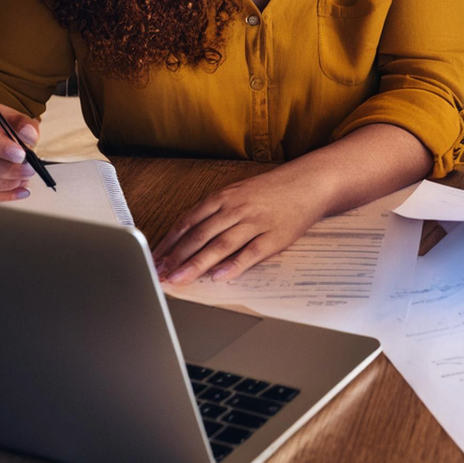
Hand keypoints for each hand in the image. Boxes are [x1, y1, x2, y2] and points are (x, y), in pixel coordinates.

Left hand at [152, 164, 329, 284]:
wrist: (307, 184)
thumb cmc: (270, 191)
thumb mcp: (237, 192)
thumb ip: (213, 212)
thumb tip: (185, 235)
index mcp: (225, 197)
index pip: (189, 221)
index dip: (170, 242)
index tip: (156, 259)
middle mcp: (237, 209)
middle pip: (201, 235)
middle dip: (178, 257)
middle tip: (161, 274)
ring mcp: (255, 223)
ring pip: (221, 245)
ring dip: (198, 264)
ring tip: (181, 279)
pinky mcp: (274, 237)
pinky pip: (251, 253)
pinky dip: (234, 265)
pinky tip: (220, 276)